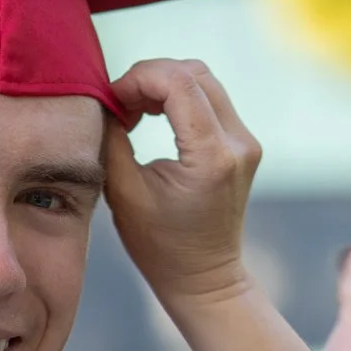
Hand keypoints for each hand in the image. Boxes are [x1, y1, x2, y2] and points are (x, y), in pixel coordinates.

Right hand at [104, 58, 260, 309]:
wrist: (203, 277)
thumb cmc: (159, 246)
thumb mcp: (124, 193)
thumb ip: (113, 138)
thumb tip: (104, 99)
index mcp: (212, 157)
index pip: (179, 83)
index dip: (138, 79)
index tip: (112, 101)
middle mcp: (238, 143)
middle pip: (194, 73)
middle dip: (150, 77)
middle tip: (119, 104)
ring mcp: (246, 142)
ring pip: (203, 80)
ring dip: (163, 84)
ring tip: (133, 112)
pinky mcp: (242, 143)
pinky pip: (209, 98)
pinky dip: (177, 97)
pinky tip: (152, 117)